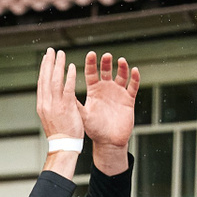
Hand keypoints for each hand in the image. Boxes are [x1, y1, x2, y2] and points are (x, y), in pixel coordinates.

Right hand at [36, 49, 82, 141]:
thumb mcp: (51, 117)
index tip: (46, 58)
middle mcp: (46, 102)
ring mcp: (55, 104)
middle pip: (45, 78)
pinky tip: (72, 67)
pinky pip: (68, 88)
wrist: (63, 146)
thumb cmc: (60, 133)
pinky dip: (69, 77)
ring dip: (58, 65)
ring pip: (55, 80)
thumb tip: (52, 95)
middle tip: (51, 50)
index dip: (43, 69)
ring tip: (61, 54)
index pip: (41, 82)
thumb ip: (52, 104)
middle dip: (48, 62)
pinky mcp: (66, 107)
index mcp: (42, 104)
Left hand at [79, 53, 137, 174]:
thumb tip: (61, 92)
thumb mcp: (83, 114)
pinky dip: (134, 78)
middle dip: (106, 62)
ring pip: (121, 75)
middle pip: (106, 71)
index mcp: (93, 90)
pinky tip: (134, 70)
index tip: (91, 54)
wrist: (109, 142)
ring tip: (121, 60)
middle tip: (106, 55)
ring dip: (122, 67)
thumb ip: (75, 103)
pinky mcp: (129, 99)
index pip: (91, 73)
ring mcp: (118, 93)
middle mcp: (105, 89)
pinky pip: (133, 86)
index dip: (91, 63)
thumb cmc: (94, 129)